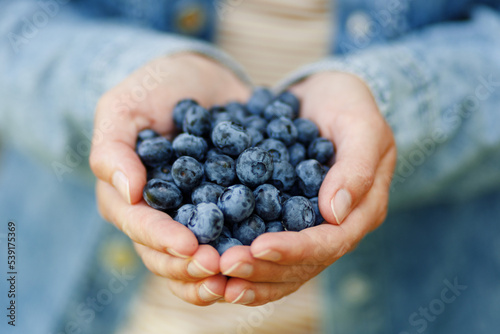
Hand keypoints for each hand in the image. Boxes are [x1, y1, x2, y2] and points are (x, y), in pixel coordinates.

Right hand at [90, 53, 249, 304]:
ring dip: (217, 272)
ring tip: (240, 274)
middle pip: (167, 255)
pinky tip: (263, 256)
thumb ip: (113, 148)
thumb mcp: (125, 106)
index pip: (141, 226)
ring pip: (197, 258)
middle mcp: (159, 215)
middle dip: (192, 266)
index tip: (191, 247)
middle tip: (221, 269)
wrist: (203, 80)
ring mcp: (192, 216)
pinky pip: (232, 237)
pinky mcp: (224, 210)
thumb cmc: (156, 88)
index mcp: (127, 197)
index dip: (163, 240)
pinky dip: (244, 251)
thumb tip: (128, 192)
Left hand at [218, 72, 396, 305]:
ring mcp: (309, 227)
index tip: (259, 247)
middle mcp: (336, 228)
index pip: (330, 242)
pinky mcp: (284, 221)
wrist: (324, 96)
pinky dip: (243, 263)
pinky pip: (265, 250)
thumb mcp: (361, 124)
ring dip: (249, 276)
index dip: (295, 249)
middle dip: (263, 268)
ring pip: (282, 269)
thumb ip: (356, 167)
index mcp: (362, 210)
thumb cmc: (349, 103)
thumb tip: (334, 213)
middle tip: (225, 266)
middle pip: (302, 265)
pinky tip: (216, 271)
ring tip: (215, 280)